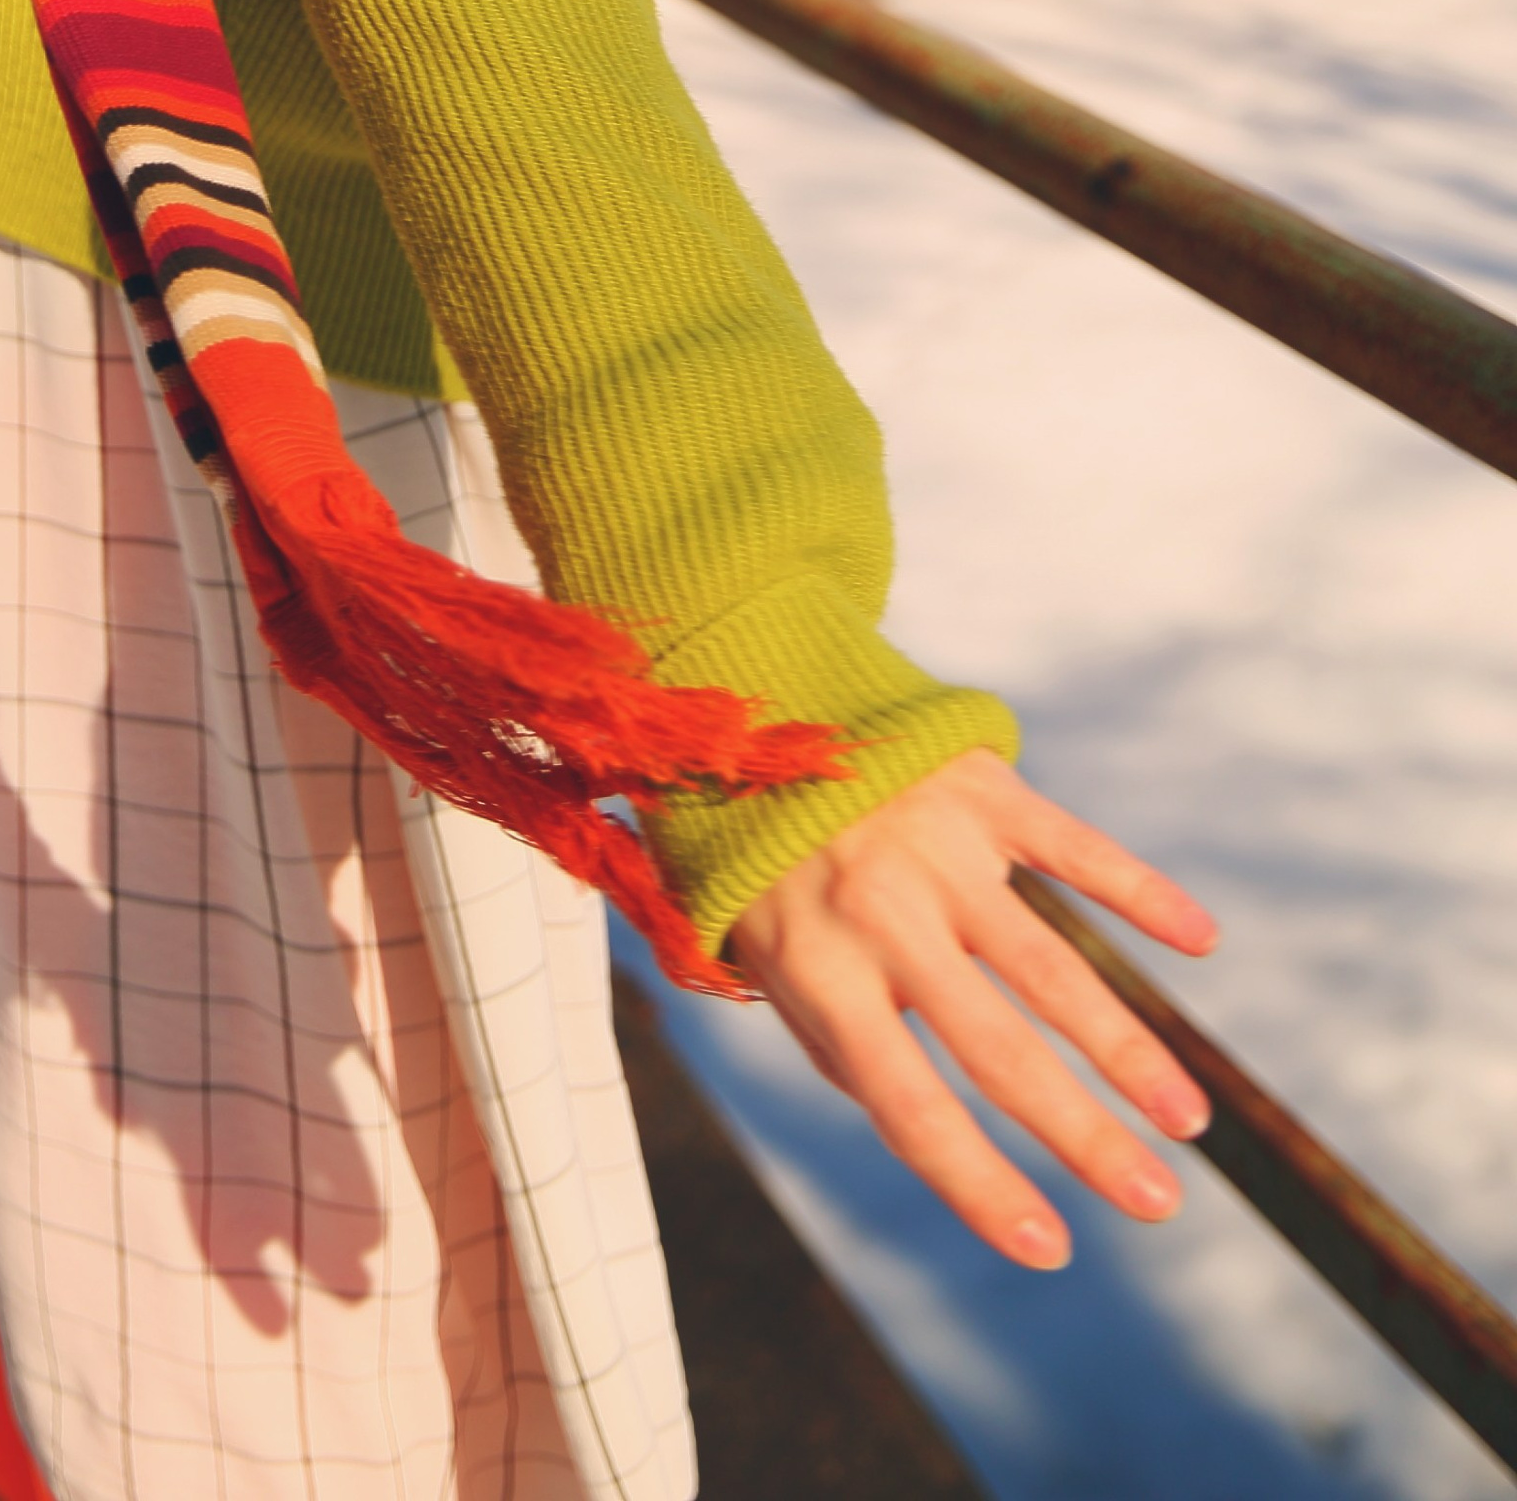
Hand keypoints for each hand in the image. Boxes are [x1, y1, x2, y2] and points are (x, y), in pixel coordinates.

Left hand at [725, 748, 1215, 1269]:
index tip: (1051, 1249)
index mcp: (820, 969)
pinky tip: (1198, 939)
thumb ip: (842, 1041)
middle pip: (999, 1049)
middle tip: (1157, 1202)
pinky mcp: (980, 787)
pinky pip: (1074, 847)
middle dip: (1085, 1136)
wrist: (750, 701)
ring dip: (1126, 1049)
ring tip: (1188, 1120)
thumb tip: (932, 1132)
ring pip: (1050, 966)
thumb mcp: (766, 960)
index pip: (909, 1104)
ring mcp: (936, 847)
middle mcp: (881, 913)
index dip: (980, 1183)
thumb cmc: (761, 861)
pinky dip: (1140, 892)